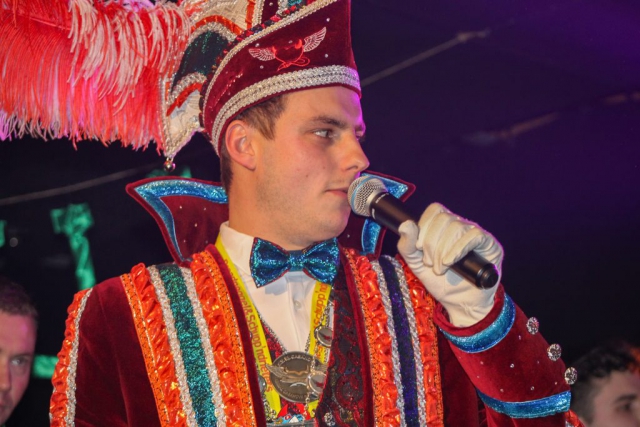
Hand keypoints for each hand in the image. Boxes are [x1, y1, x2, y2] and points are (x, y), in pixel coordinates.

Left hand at [397, 203, 503, 326]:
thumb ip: (407, 245)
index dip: (424, 225)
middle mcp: (462, 226)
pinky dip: (458, 249)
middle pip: (444, 218)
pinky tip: (450, 262)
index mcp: (445, 227)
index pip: (435, 210)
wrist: (459, 303)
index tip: (419, 247)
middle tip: (430, 263)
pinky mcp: (490, 245)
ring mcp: (476, 234)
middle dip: (431, 243)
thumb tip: (406, 225)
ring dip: (443, 250)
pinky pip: (474, 236)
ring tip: (440, 269)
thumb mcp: (417, 264)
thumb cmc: (440, 282)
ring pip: (457, 227)